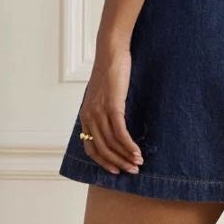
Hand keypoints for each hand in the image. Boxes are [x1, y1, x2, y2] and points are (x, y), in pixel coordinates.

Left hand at [79, 47, 143, 174]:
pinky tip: (137, 151)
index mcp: (85, 116)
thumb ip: (104, 110)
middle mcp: (89, 117)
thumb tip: (114, 125)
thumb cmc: (110, 71)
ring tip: (138, 163)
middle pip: (102, 149)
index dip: (104, 162)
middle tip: (132, 171)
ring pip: (112, 143)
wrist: (111, 52)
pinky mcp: (112, 106)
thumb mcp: (103, 95)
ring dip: (126, 156)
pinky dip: (129, 145)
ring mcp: (100, 112)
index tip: (116, 170)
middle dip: (117, 163)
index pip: (91, 148)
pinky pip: (120, 132)